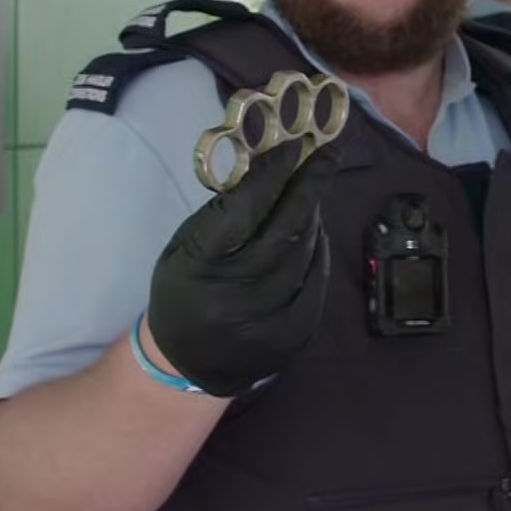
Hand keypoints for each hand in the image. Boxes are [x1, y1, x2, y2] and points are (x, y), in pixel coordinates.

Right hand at [146, 140, 338, 396]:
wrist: (185, 363)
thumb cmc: (184, 291)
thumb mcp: (184, 248)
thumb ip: (222, 213)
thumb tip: (269, 168)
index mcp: (195, 268)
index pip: (241, 212)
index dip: (271, 176)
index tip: (292, 147)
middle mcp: (230, 298)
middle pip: (282, 231)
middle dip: (309, 187)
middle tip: (327, 156)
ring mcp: (264, 324)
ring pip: (302, 256)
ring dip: (313, 218)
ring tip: (314, 193)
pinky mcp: (289, 341)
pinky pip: (316, 287)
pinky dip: (318, 255)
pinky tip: (315, 235)